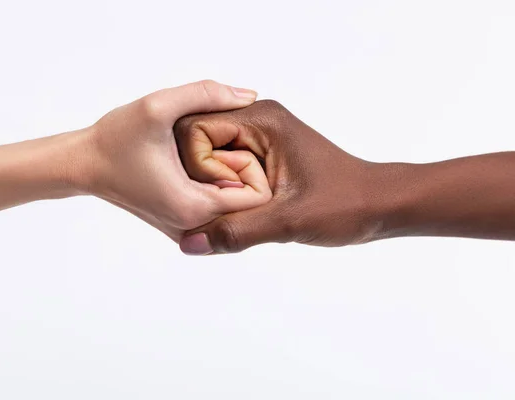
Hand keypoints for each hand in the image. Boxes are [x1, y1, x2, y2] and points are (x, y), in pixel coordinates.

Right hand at [76, 81, 271, 240]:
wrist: (84, 163)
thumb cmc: (115, 137)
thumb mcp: (157, 105)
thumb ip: (207, 94)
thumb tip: (250, 94)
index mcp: (193, 207)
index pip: (259, 197)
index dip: (253, 164)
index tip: (228, 143)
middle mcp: (193, 227)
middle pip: (249, 206)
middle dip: (244, 173)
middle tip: (219, 146)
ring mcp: (186, 231)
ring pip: (234, 210)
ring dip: (232, 179)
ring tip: (207, 155)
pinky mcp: (180, 226)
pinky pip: (217, 211)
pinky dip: (219, 188)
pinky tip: (199, 166)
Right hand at [174, 100, 384, 253]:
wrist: (380, 204)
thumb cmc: (345, 204)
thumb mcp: (289, 221)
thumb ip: (237, 231)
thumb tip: (188, 244)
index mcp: (261, 120)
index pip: (193, 129)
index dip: (194, 168)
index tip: (218, 197)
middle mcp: (255, 122)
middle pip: (195, 143)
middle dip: (200, 181)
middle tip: (222, 210)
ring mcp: (257, 138)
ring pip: (207, 160)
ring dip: (211, 191)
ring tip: (233, 214)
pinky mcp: (261, 157)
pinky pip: (223, 171)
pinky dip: (222, 194)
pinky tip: (235, 215)